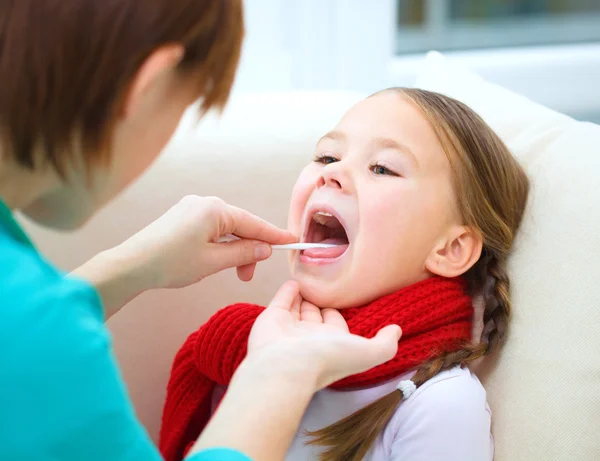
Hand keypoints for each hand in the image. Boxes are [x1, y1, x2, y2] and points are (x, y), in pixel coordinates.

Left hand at [115, 195, 295, 288]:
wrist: (131, 265)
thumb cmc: (171, 263)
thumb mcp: (214, 261)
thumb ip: (243, 252)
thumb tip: (264, 248)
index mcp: (215, 209)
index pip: (253, 223)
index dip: (274, 236)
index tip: (292, 242)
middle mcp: (204, 202)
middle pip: (239, 226)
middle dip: (247, 250)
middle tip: (246, 276)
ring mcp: (191, 208)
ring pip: (225, 229)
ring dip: (233, 250)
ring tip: (231, 272)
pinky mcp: (182, 217)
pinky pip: (211, 228)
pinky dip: (219, 244)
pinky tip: (216, 260)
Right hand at [247, 281, 401, 390]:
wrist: (286, 365)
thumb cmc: (327, 360)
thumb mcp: (366, 352)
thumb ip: (385, 343)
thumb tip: (397, 331)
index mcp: (332, 343)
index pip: (337, 322)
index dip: (342, 309)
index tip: (346, 295)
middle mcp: (310, 337)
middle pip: (317, 315)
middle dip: (322, 301)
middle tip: (326, 283)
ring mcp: (290, 327)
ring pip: (299, 307)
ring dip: (305, 295)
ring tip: (310, 279)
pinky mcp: (272, 318)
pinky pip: (282, 300)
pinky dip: (288, 290)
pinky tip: (296, 280)